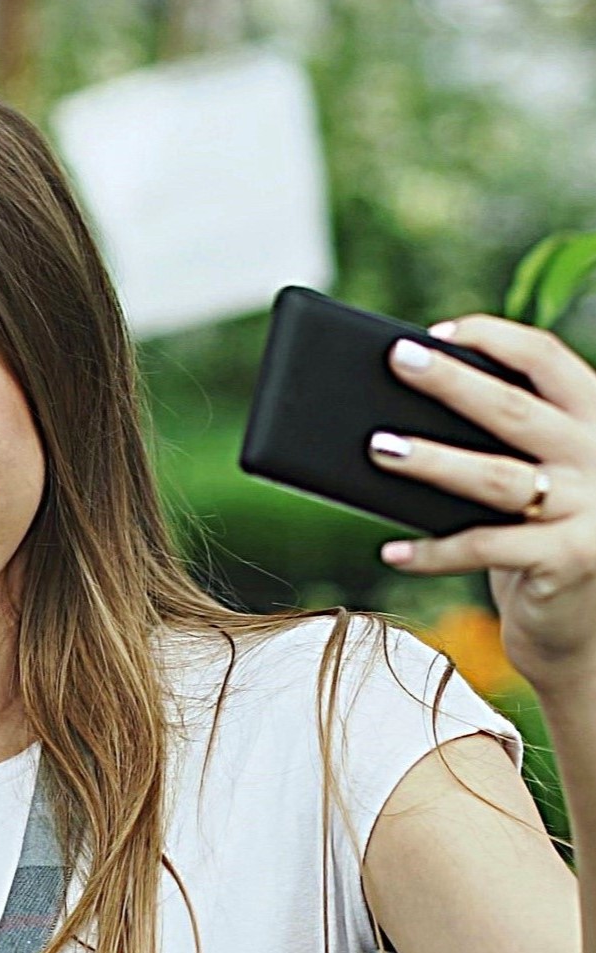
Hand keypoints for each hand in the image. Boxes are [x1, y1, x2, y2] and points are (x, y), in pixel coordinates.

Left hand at [371, 314, 595, 695]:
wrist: (583, 621)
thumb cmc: (540, 535)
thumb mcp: (531, 480)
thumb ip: (496, 445)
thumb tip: (395, 416)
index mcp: (594, 421)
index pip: (549, 360)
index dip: (495, 339)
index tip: (437, 332)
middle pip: (514, 410)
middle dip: (451, 381)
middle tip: (396, 359)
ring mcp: (592, 509)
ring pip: (496, 476)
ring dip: (432, 461)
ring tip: (377, 447)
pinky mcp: (571, 558)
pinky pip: (487, 547)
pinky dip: (433, 552)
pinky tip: (392, 552)